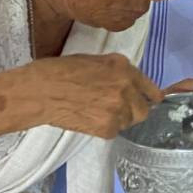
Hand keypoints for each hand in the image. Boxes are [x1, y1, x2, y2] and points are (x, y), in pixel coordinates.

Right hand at [20, 53, 163, 137]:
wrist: (40, 91)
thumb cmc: (60, 71)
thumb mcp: (95, 61)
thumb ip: (117, 71)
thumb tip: (130, 84)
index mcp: (123, 68)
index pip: (151, 88)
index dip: (150, 97)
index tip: (150, 101)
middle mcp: (126, 88)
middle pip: (144, 110)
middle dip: (134, 111)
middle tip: (116, 109)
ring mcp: (118, 109)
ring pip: (129, 122)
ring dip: (119, 120)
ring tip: (98, 113)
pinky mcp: (107, 127)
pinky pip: (115, 131)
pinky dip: (106, 128)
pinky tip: (90, 120)